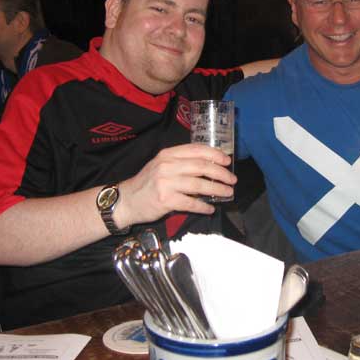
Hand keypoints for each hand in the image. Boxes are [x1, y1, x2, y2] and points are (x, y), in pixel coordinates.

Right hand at [116, 143, 235, 226]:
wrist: (126, 200)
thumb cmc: (148, 183)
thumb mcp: (162, 165)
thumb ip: (182, 163)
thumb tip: (210, 166)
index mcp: (168, 154)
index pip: (196, 150)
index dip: (215, 154)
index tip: (227, 161)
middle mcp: (167, 165)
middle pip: (201, 167)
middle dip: (221, 174)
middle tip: (232, 180)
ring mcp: (166, 182)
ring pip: (199, 185)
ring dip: (217, 190)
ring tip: (227, 193)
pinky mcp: (165, 200)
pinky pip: (191, 203)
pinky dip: (203, 206)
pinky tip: (210, 209)